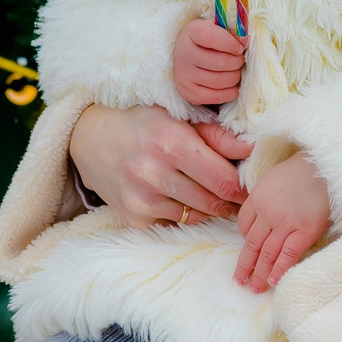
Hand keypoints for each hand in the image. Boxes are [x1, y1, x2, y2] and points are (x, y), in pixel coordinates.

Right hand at [69, 103, 250, 225]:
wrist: (90, 139)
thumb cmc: (142, 123)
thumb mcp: (177, 117)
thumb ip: (216, 135)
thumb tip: (251, 150)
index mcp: (170, 143)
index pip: (224, 180)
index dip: (244, 185)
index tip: (251, 183)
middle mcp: (154, 174)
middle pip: (215, 202)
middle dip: (233, 201)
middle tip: (242, 195)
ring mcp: (142, 200)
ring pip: (198, 216)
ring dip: (211, 208)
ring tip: (214, 194)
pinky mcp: (134, 219)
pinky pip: (176, 224)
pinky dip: (185, 214)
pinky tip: (182, 198)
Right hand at [172, 16, 245, 108]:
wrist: (186, 57)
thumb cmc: (207, 41)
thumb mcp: (216, 29)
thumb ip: (231, 31)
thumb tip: (245, 40)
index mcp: (191, 33)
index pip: (211, 37)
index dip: (230, 43)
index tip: (241, 47)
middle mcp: (185, 54)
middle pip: (220, 62)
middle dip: (237, 62)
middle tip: (240, 60)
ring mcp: (185, 75)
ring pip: (221, 80)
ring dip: (235, 77)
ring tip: (235, 71)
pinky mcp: (190, 93)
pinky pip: (217, 97)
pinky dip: (231, 92)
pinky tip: (232, 85)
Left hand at [234, 153, 329, 290]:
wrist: (324, 164)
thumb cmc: (301, 170)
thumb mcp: (273, 178)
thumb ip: (265, 197)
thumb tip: (264, 219)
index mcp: (257, 198)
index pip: (244, 226)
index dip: (245, 241)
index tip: (248, 252)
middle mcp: (268, 213)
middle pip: (252, 244)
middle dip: (245, 265)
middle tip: (240, 281)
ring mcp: (286, 222)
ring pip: (267, 253)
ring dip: (260, 273)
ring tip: (255, 288)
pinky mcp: (305, 230)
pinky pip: (288, 254)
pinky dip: (280, 269)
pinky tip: (274, 281)